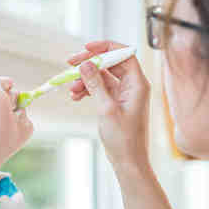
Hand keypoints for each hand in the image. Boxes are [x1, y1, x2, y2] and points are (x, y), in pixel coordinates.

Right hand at [68, 40, 151, 170]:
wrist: (128, 161)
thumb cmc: (123, 139)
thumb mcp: (106, 109)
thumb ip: (96, 84)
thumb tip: (86, 64)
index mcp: (138, 83)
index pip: (123, 54)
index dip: (104, 47)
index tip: (85, 48)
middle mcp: (133, 85)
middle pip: (110, 63)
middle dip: (90, 64)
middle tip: (70, 65)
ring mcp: (124, 94)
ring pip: (102, 77)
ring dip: (85, 79)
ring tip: (71, 89)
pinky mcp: (116, 103)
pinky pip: (100, 89)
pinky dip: (88, 90)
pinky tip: (76, 96)